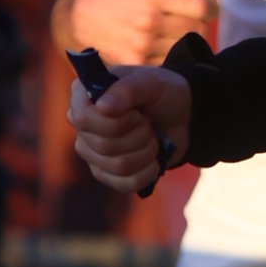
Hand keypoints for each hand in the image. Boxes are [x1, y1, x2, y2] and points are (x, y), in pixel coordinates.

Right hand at [69, 61, 190, 198]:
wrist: (183, 117)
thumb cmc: (162, 93)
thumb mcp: (151, 82)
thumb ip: (127, 90)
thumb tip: (102, 107)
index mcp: (83, 96)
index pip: (82, 119)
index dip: (116, 122)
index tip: (137, 112)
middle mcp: (82, 127)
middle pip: (102, 145)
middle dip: (138, 135)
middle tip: (148, 122)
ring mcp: (92, 153)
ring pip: (117, 166)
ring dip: (146, 151)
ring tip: (152, 137)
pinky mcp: (107, 174)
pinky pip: (125, 184)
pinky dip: (148, 170)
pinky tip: (153, 158)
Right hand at [70, 0, 218, 66]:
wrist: (83, 18)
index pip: (203, 7)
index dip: (211, 8)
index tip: (206, 7)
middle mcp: (148, 22)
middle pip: (199, 29)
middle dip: (199, 23)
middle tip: (189, 18)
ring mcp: (142, 46)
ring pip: (187, 48)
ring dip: (187, 40)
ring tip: (175, 31)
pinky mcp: (138, 64)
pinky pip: (172, 63)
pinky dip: (174, 55)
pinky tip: (164, 45)